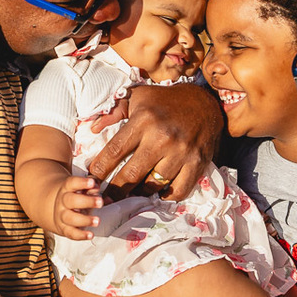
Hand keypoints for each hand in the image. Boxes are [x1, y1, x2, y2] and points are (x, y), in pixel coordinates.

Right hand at [52, 176, 103, 239]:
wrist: (57, 208)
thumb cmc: (76, 196)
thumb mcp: (83, 188)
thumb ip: (94, 188)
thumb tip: (106, 196)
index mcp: (67, 188)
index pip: (72, 183)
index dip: (81, 182)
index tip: (92, 182)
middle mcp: (63, 201)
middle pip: (70, 200)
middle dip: (86, 201)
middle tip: (100, 202)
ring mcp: (62, 215)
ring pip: (69, 218)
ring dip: (84, 220)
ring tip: (97, 220)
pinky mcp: (64, 228)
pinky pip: (71, 233)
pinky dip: (81, 235)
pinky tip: (90, 234)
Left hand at [86, 84, 221, 199]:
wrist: (205, 102)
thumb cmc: (164, 101)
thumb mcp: (137, 97)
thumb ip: (114, 112)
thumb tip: (92, 129)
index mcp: (144, 120)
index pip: (114, 151)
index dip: (99, 169)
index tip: (91, 180)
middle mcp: (162, 137)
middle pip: (131, 174)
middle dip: (115, 190)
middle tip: (106, 198)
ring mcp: (181, 152)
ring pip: (153, 185)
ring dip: (140, 193)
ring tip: (131, 195)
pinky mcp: (198, 163)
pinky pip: (178, 190)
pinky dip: (166, 196)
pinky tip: (158, 193)